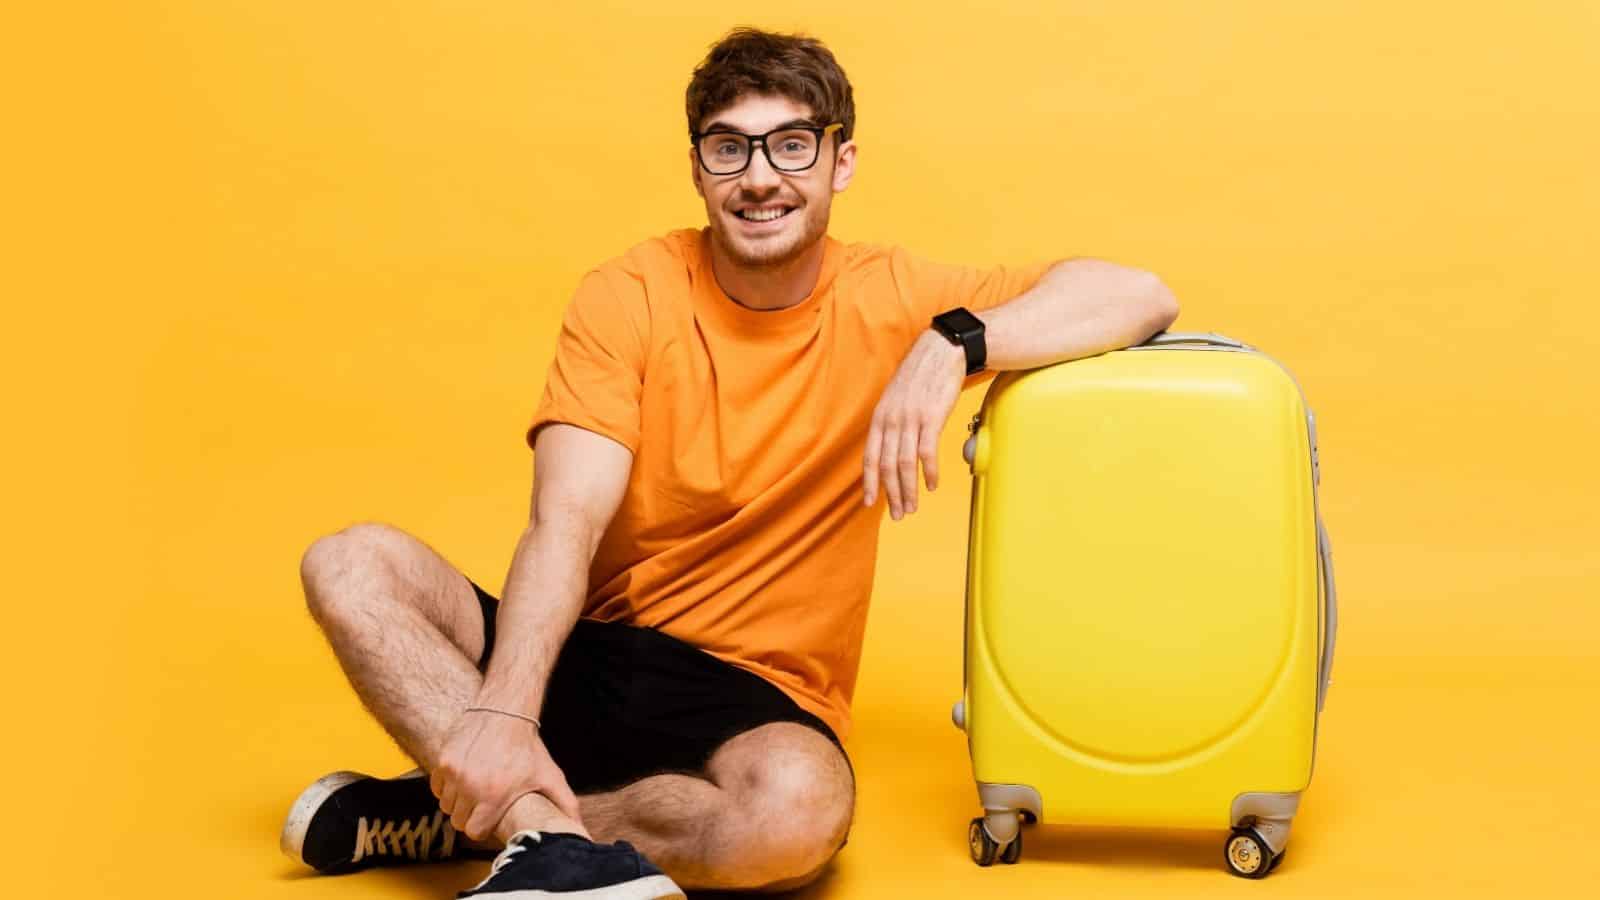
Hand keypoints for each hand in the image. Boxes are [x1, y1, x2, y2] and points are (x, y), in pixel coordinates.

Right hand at [430, 709, 581, 841]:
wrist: (506, 711)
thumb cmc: (528, 746)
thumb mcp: (549, 775)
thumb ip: (564, 802)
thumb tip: (577, 824)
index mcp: (493, 797)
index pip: (475, 831)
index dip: (482, 827)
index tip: (489, 818)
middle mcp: (469, 787)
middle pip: (458, 820)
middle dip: (470, 815)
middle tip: (482, 804)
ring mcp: (453, 773)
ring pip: (446, 804)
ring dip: (458, 801)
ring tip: (474, 790)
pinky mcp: (443, 760)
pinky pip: (437, 786)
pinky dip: (446, 786)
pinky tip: (462, 778)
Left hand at [863, 331, 965, 518]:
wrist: (941, 352)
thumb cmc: (921, 376)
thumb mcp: (896, 399)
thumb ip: (891, 423)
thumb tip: (890, 449)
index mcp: (880, 417)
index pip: (870, 457)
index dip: (869, 483)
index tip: (870, 504)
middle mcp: (891, 420)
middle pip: (886, 466)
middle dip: (891, 494)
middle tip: (898, 514)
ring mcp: (911, 419)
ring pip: (904, 464)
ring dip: (908, 490)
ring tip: (912, 507)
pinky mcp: (932, 417)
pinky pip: (927, 452)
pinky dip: (928, 472)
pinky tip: (931, 485)